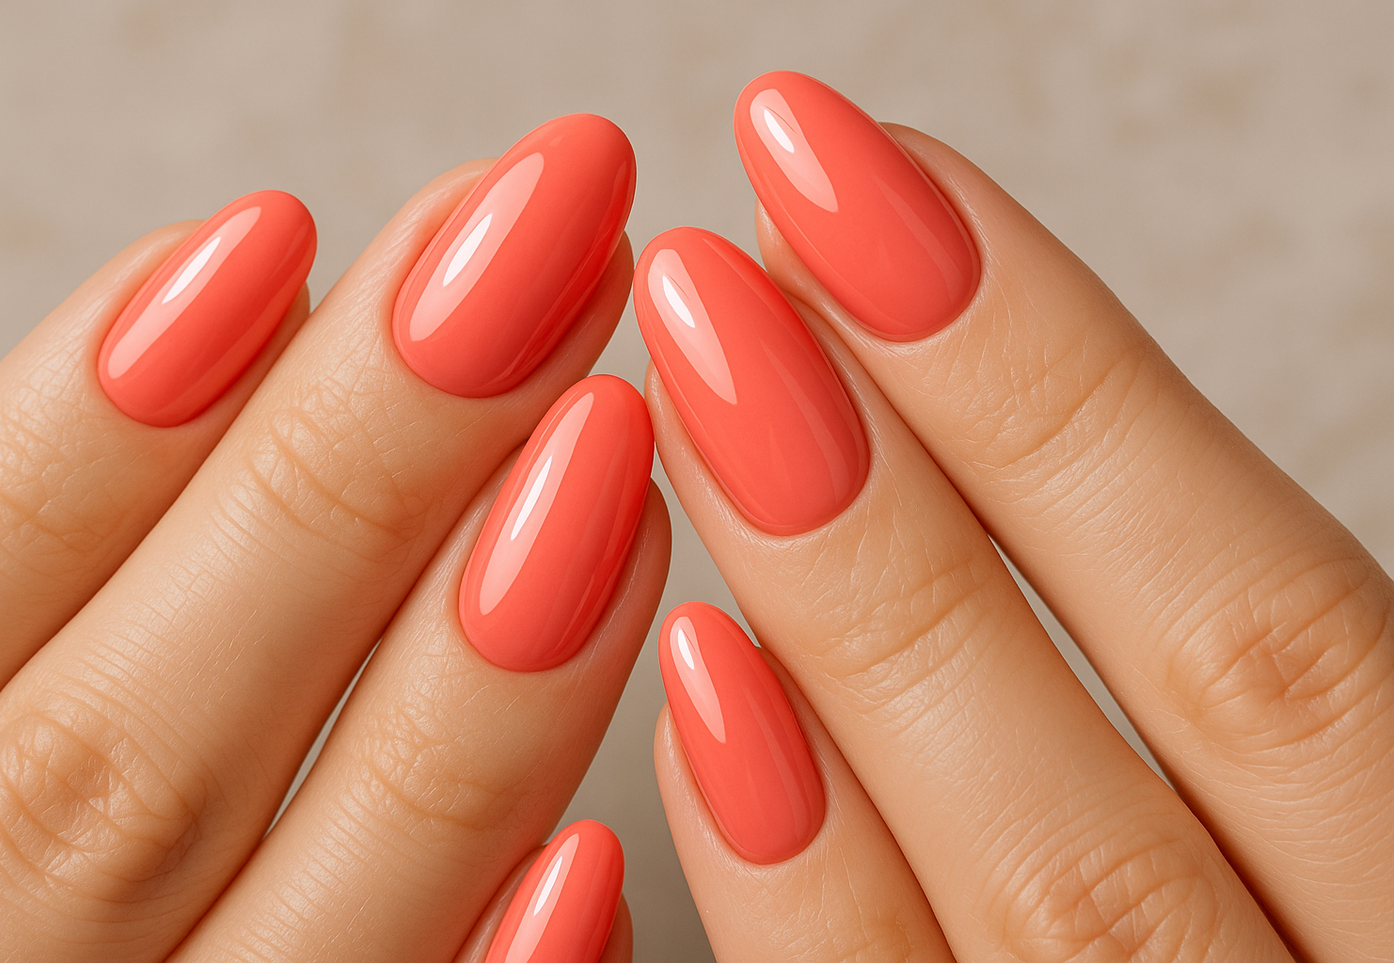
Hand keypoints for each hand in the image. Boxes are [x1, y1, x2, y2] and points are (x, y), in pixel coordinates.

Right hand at [0, 116, 658, 962]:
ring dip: (467, 679)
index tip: (276, 238)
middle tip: (529, 254)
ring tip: (607, 443)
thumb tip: (216, 327)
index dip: (92, 425)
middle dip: (341, 477)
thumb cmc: (10, 842)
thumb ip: (61, 591)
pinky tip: (607, 840)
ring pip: (305, 913)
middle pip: (133, 745)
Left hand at [640, 71, 1392, 961]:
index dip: (1075, 390)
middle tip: (740, 232)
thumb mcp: (1350, 828)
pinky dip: (811, 899)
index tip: (872, 186)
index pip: (1287, 643)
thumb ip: (1275, 713)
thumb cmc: (1313, 914)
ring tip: (698, 382)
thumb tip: (1046, 461)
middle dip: (934, 461)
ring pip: (1038, 906)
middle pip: (1155, 740)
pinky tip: (702, 693)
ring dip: (859, 627)